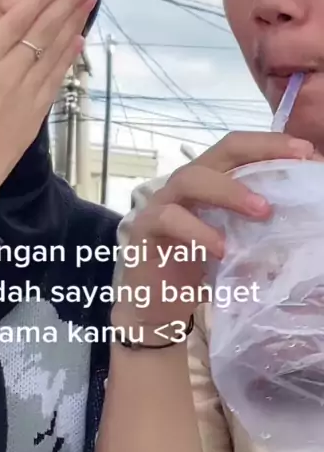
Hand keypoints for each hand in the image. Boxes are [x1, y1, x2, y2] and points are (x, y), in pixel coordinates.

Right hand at [0, 0, 101, 224]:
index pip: (15, 23)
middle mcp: (6, 77)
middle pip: (44, 31)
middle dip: (68, 2)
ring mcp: (24, 97)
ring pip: (55, 52)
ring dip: (75, 22)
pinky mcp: (33, 117)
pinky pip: (56, 79)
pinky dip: (69, 58)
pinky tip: (78, 41)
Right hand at [112, 132, 314, 340]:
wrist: (157, 306)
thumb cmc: (200, 269)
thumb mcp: (239, 243)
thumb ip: (261, 228)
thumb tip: (303, 221)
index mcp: (210, 180)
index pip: (240, 150)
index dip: (271, 145)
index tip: (306, 151)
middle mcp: (186, 183)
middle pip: (220, 151)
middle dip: (259, 151)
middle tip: (295, 162)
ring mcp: (163, 202)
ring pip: (191, 178)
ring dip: (230, 190)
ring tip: (262, 210)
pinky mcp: (145, 228)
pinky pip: (170, 219)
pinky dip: (199, 231)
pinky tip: (222, 248)